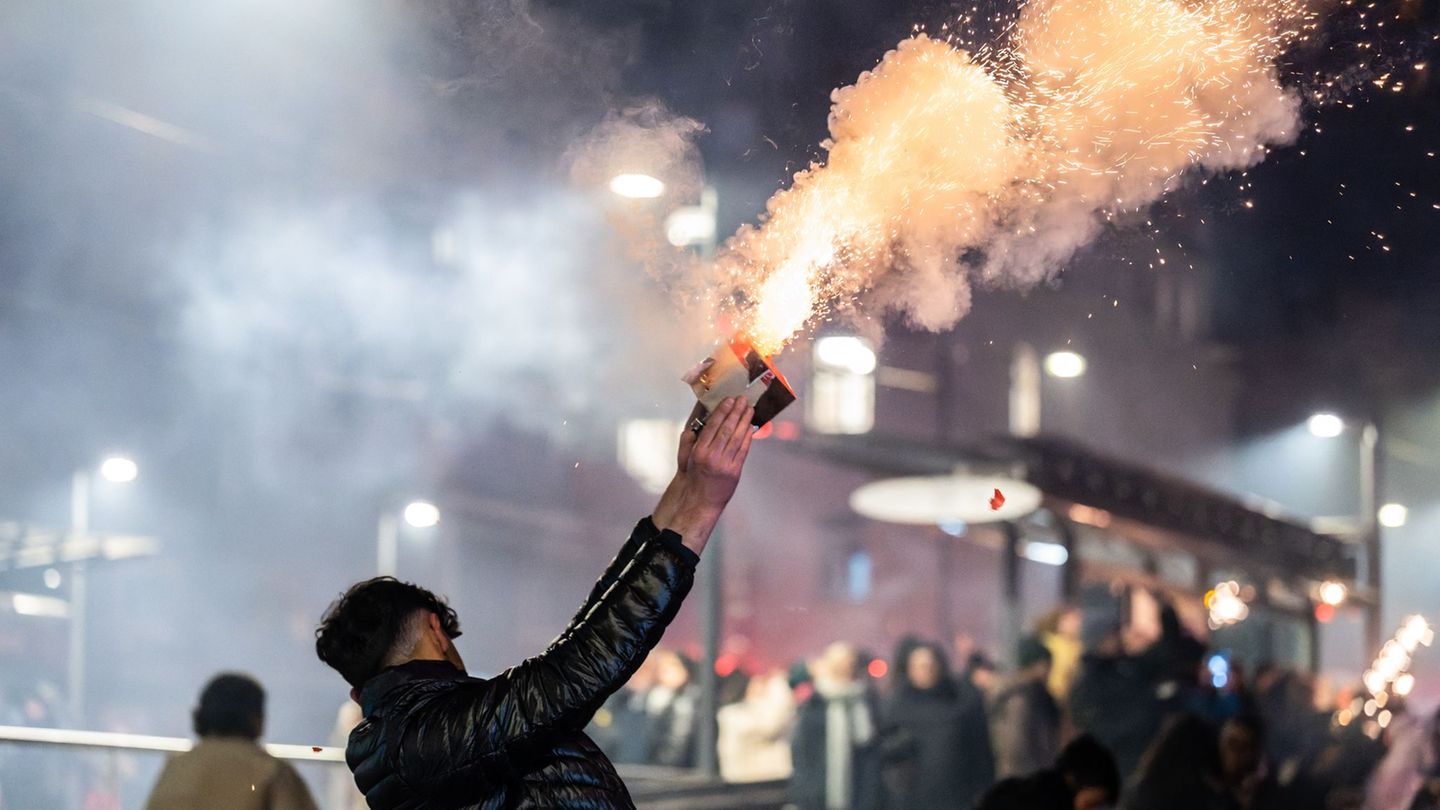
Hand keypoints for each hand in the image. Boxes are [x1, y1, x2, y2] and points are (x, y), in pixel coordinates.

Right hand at [651, 397, 754, 552]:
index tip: (729, 400)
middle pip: (727, 429)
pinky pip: (743, 451)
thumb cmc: (692, 477)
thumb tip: (697, 422)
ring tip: (749, 409)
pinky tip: (750, 427)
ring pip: (737, 438)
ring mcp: (725, 464)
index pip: (713, 426)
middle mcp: (712, 457)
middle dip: (736, 412)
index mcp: (699, 451)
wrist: (699, 500)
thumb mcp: (685, 457)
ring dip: (744, 422)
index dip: (723, 411)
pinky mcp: (735, 471)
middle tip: (743, 400)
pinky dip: (748, 437)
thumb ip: (689, 440)